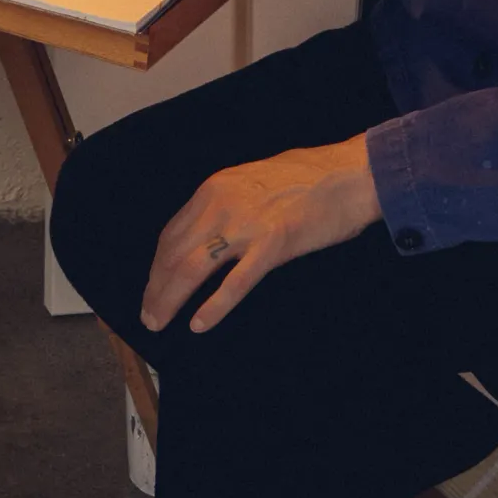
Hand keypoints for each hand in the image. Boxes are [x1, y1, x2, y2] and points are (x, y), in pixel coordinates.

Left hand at [140, 136, 382, 333]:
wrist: (349, 173)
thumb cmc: (307, 178)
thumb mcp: (252, 182)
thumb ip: (227, 205)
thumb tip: (208, 235)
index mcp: (214, 188)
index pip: (171, 234)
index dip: (157, 266)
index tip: (152, 288)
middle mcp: (221, 203)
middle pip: (174, 254)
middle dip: (156, 288)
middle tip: (148, 316)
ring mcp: (246, 224)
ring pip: (193, 268)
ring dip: (170, 300)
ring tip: (160, 323)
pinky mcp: (273, 243)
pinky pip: (235, 282)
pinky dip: (213, 306)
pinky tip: (199, 324)